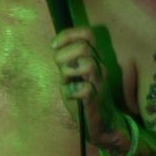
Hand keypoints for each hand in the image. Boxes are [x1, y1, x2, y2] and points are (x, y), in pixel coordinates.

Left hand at [51, 27, 125, 145]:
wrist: (101, 121)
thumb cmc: (84, 95)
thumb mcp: (73, 73)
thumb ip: (67, 59)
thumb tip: (55, 45)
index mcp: (94, 58)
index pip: (86, 34)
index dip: (67, 35)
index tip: (54, 46)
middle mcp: (99, 67)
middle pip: (83, 47)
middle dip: (63, 55)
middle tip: (60, 68)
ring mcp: (99, 83)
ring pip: (87, 65)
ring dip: (68, 71)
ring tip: (66, 81)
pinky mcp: (94, 100)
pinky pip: (85, 89)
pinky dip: (72, 91)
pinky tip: (70, 94)